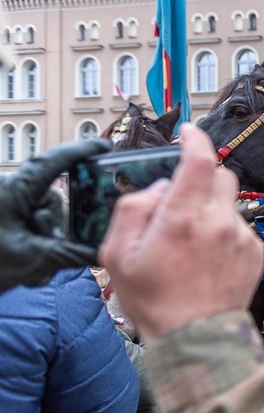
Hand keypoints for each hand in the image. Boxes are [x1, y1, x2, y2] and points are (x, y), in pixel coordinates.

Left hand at [0, 139, 109, 292]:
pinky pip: (36, 225)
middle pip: (54, 199)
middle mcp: (12, 192)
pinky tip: (32, 266)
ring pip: (47, 215)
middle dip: (55, 227)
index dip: (80, 151)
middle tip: (48, 249)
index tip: (104, 146)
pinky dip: (39, 246)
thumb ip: (72, 252)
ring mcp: (10, 204)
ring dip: (46, 242)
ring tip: (33, 266)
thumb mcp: (35, 258)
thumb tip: (104, 252)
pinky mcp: (9, 217)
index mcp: (15, 191)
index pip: (52, 163)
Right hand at [99, 124, 263, 340]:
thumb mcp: (118, 255)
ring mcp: (241, 237)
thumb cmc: (156, 301)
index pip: (199, 160)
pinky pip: (240, 226)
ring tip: (192, 241)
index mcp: (183, 218)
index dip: (194, 139)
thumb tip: (157, 188)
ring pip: (230, 202)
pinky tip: (209, 257)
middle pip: (221, 175)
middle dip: (202, 178)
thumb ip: (133, 210)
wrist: (196, 339)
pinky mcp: (255, 252)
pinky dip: (225, 231)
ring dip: (212, 208)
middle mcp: (219, 222)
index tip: (187, 134)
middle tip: (182, 200)